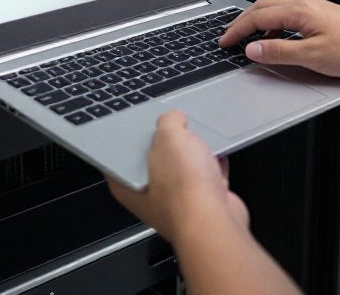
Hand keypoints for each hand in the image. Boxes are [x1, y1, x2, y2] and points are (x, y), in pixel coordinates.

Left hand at [107, 111, 248, 243]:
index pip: (120, 156)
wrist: (216, 220)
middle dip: (169, 142)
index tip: (139, 122)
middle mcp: (149, 197)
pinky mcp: (202, 205)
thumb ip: (167, 122)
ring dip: (194, 153)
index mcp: (127, 185)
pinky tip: (218, 153)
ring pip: (183, 169)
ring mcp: (177, 203)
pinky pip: (206, 178)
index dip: (130, 136)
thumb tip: (174, 118)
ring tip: (200, 139)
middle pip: (155, 159)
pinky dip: (213, 165)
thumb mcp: (168, 137)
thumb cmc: (183, 189)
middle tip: (176, 127)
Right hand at [218, 0, 339, 82]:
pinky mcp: (324, 15)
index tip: (225, 41)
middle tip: (230, 37)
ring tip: (249, 38)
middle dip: (243, 21)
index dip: (238, 29)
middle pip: (264, 7)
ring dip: (258, 22)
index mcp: (300, 11)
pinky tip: (278, 38)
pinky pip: (290, 14)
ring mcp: (315, 8)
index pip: (258, 17)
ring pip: (277, 9)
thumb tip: (253, 49)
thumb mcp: (313, 57)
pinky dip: (274, 24)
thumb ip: (279, 53)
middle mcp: (306, 4)